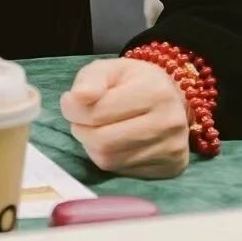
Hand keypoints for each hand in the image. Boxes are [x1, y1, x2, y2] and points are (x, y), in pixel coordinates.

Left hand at [60, 57, 190, 178]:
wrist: (172, 98)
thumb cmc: (133, 81)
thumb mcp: (109, 68)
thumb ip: (90, 80)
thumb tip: (75, 99)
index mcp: (154, 92)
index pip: (99, 112)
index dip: (73, 110)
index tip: (69, 103)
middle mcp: (168, 123)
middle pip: (103, 142)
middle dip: (81, 131)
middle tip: (79, 119)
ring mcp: (172, 150)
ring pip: (110, 161)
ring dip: (92, 146)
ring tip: (94, 129)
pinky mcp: (170, 169)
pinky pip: (123, 172)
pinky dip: (109, 158)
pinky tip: (112, 143)